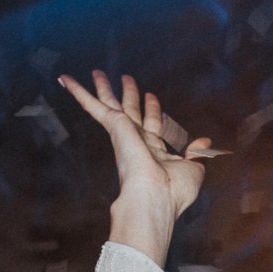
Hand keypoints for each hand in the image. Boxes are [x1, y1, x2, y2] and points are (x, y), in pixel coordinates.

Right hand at [57, 70, 215, 264]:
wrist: (154, 199)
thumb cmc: (173, 192)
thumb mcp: (194, 169)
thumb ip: (197, 153)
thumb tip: (205, 142)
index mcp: (153, 151)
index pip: (152, 125)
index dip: (152, 109)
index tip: (150, 96)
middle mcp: (136, 141)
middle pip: (130, 111)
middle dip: (129, 95)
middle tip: (125, 78)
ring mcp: (123, 134)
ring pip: (110, 104)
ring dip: (103, 88)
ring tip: (96, 72)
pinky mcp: (114, 127)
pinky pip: (94, 106)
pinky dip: (79, 92)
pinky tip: (67, 80)